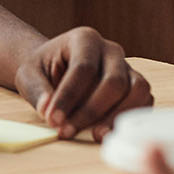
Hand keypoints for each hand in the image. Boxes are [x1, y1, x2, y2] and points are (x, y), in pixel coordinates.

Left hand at [13, 27, 151, 139]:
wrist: (54, 68)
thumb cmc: (42, 70)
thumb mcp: (29, 75)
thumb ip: (37, 90)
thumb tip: (48, 109)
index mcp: (84, 39)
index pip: (83, 68)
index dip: (69, 97)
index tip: (53, 119)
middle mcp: (111, 49)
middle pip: (114, 81)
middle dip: (90, 111)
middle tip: (67, 131)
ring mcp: (127, 67)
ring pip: (136, 91)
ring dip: (115, 117)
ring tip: (94, 135)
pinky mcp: (136, 85)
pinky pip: (144, 101)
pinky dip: (128, 118)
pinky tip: (107, 131)